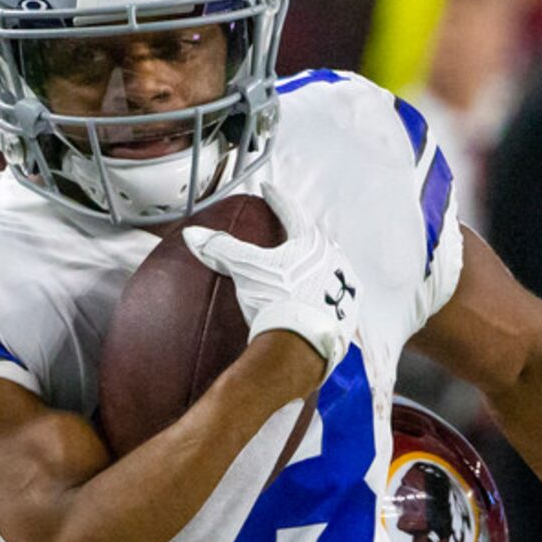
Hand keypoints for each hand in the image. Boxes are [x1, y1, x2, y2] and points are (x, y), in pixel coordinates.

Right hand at [183, 184, 359, 375]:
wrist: (299, 351)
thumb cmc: (275, 303)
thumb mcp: (245, 270)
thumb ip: (221, 248)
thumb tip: (193, 235)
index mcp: (310, 242)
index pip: (290, 211)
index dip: (276, 199)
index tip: (268, 190)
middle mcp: (334, 260)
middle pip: (314, 237)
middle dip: (300, 231)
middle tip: (289, 227)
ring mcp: (344, 289)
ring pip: (330, 265)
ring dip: (317, 262)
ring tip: (304, 264)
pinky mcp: (348, 315)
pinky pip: (337, 297)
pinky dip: (326, 292)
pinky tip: (319, 298)